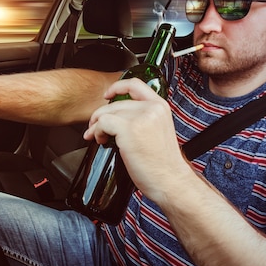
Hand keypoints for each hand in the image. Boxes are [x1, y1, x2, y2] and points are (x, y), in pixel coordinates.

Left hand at [83, 78, 194, 200]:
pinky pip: (103, 123)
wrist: (170, 181)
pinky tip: (100, 140)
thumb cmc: (163, 163)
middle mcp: (151, 108)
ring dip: (96, 125)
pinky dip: (96, 131)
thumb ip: (145, 119)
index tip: (107, 96)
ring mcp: (140, 117)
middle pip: (116, 102)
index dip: (117, 87)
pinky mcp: (128, 129)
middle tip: (95, 127)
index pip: (135, 84)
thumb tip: (121, 117)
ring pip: (107, 112)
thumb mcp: (159, 131)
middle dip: (101, 114)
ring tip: (97, 136)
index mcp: (160, 107)